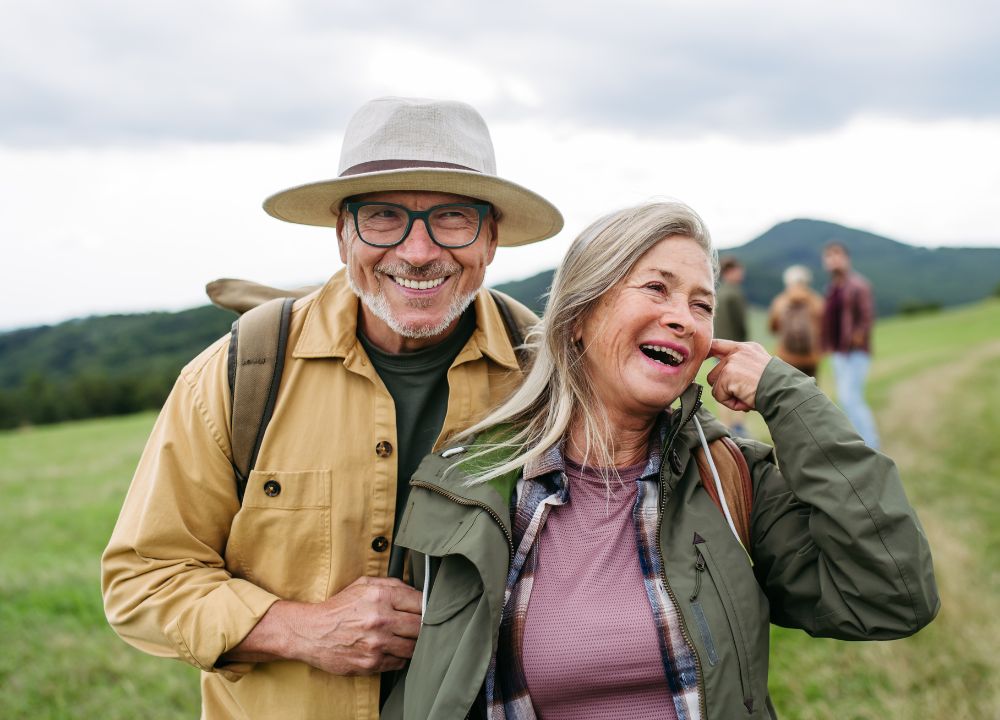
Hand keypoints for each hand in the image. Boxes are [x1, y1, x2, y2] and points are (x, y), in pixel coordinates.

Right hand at [228, 576, 422, 674]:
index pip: (420, 602)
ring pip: (413, 647)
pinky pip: (399, 662)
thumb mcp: (363, 585)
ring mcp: (376, 644)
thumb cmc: (339, 607)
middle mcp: (380, 620)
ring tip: (403, 638)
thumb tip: (417, 591)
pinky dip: (399, 657)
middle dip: (422, 626)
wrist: (312, 632)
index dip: (426, 607)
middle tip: (415, 626)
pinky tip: (390, 649)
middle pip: (420, 626)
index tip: (425, 610)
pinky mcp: (371, 663)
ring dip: (412, 643)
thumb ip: (391, 584)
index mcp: (381, 596)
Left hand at [706, 339, 771, 411]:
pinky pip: (719, 395)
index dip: (707, 352)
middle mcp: (738, 351)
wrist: (784, 391)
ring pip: (715, 385)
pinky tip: (745, 399)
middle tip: (745, 393)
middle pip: (714, 373)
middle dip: (725, 388)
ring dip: (728, 396)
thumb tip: (723, 379)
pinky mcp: (726, 374)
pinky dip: (730, 403)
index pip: (719, 345)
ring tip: (746, 396)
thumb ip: (742, 367)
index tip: (700, 357)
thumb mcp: (759, 369)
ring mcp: (731, 362)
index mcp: (746, 348)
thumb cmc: (776, 387)